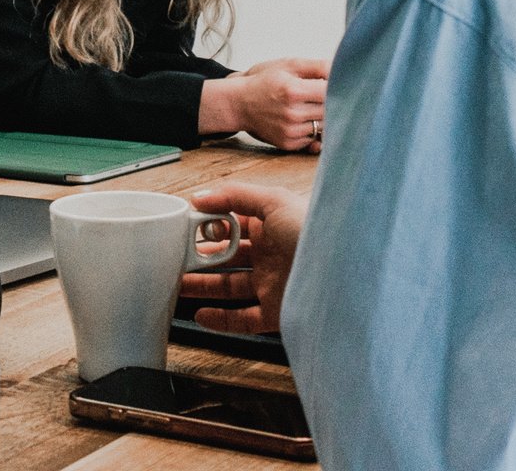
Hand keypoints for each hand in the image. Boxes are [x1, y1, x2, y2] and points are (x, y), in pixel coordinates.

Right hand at [177, 181, 306, 335]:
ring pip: (230, 287)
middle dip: (199, 258)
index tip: (185, 229)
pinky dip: (221, 319)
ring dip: (203, 286)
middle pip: (227, 257)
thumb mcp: (274, 200)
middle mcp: (270, 253)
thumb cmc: (313, 231)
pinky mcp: (276, 312)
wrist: (343, 273)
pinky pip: (243, 319)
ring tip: (177, 285)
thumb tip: (200, 197)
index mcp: (270, 224)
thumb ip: (234, 196)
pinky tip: (201, 315)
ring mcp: (272, 283)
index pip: (231, 224)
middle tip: (173, 259)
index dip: (208, 227)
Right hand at [199, 57, 328, 149]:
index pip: (331, 92)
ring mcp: (290, 131)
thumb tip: (342, 69)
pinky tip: (303, 119)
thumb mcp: (289, 65)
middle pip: (330, 111)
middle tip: (327, 95)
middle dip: (334, 102)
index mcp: (293, 91)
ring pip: (324, 126)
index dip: (340, 87)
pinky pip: (313, 139)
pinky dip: (313, 129)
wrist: (239, 103)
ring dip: (324, 117)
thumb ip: (318, 66)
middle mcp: (292, 114)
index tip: (341, 84)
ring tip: (312, 105)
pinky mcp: (288, 144)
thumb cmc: (265, 80)